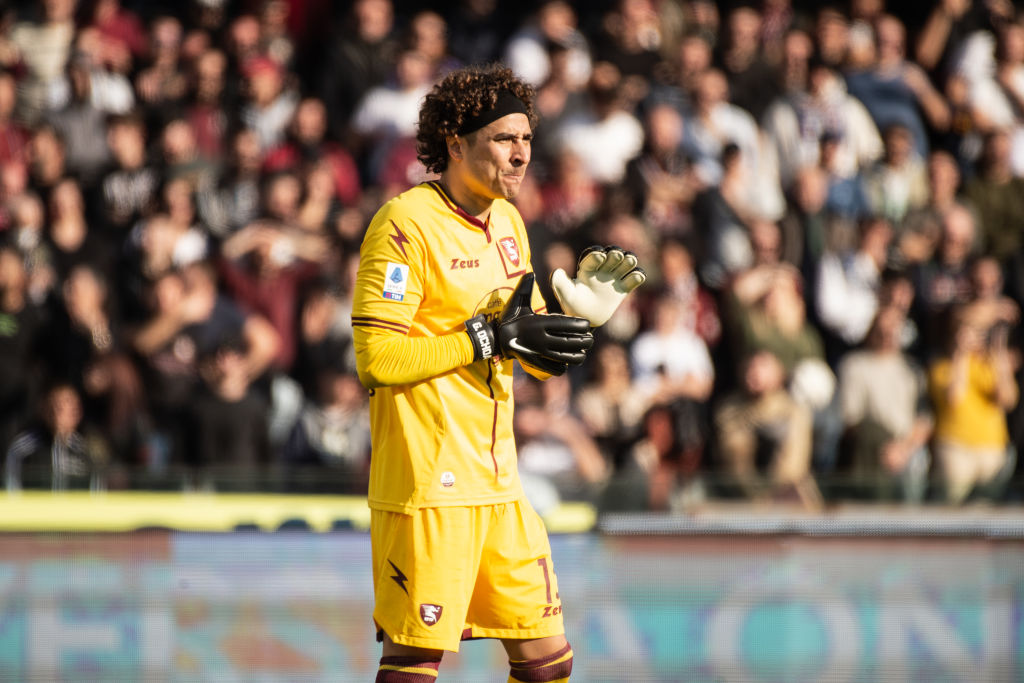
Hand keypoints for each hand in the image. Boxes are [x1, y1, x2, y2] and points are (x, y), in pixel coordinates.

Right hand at [465, 273, 593, 374]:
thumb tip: (530, 272)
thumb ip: (525, 288)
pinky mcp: (536, 364)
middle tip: (590, 339)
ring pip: (566, 358)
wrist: (496, 339)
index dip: (581, 325)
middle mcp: (541, 338)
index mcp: (539, 322)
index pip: (567, 324)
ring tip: (583, 351)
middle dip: (584, 341)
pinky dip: (563, 366)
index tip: (588, 325)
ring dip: (578, 356)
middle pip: (570, 342)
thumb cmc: (510, 319)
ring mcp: (539, 353)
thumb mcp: (517, 303)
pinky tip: (566, 361)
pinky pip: (556, 369)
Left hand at [550, 246, 645, 326]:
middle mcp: (601, 271)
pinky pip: (633, 280)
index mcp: (587, 269)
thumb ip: (560, 284)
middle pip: (611, 258)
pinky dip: (637, 276)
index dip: (596, 255)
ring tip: (630, 260)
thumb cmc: (574, 306)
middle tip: (617, 255)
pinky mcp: (622, 289)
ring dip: (628, 261)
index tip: (600, 256)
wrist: (586, 319)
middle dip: (614, 255)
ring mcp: (613, 279)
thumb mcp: (566, 296)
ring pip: (623, 265)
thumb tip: (557, 271)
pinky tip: (638, 276)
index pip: (592, 258)